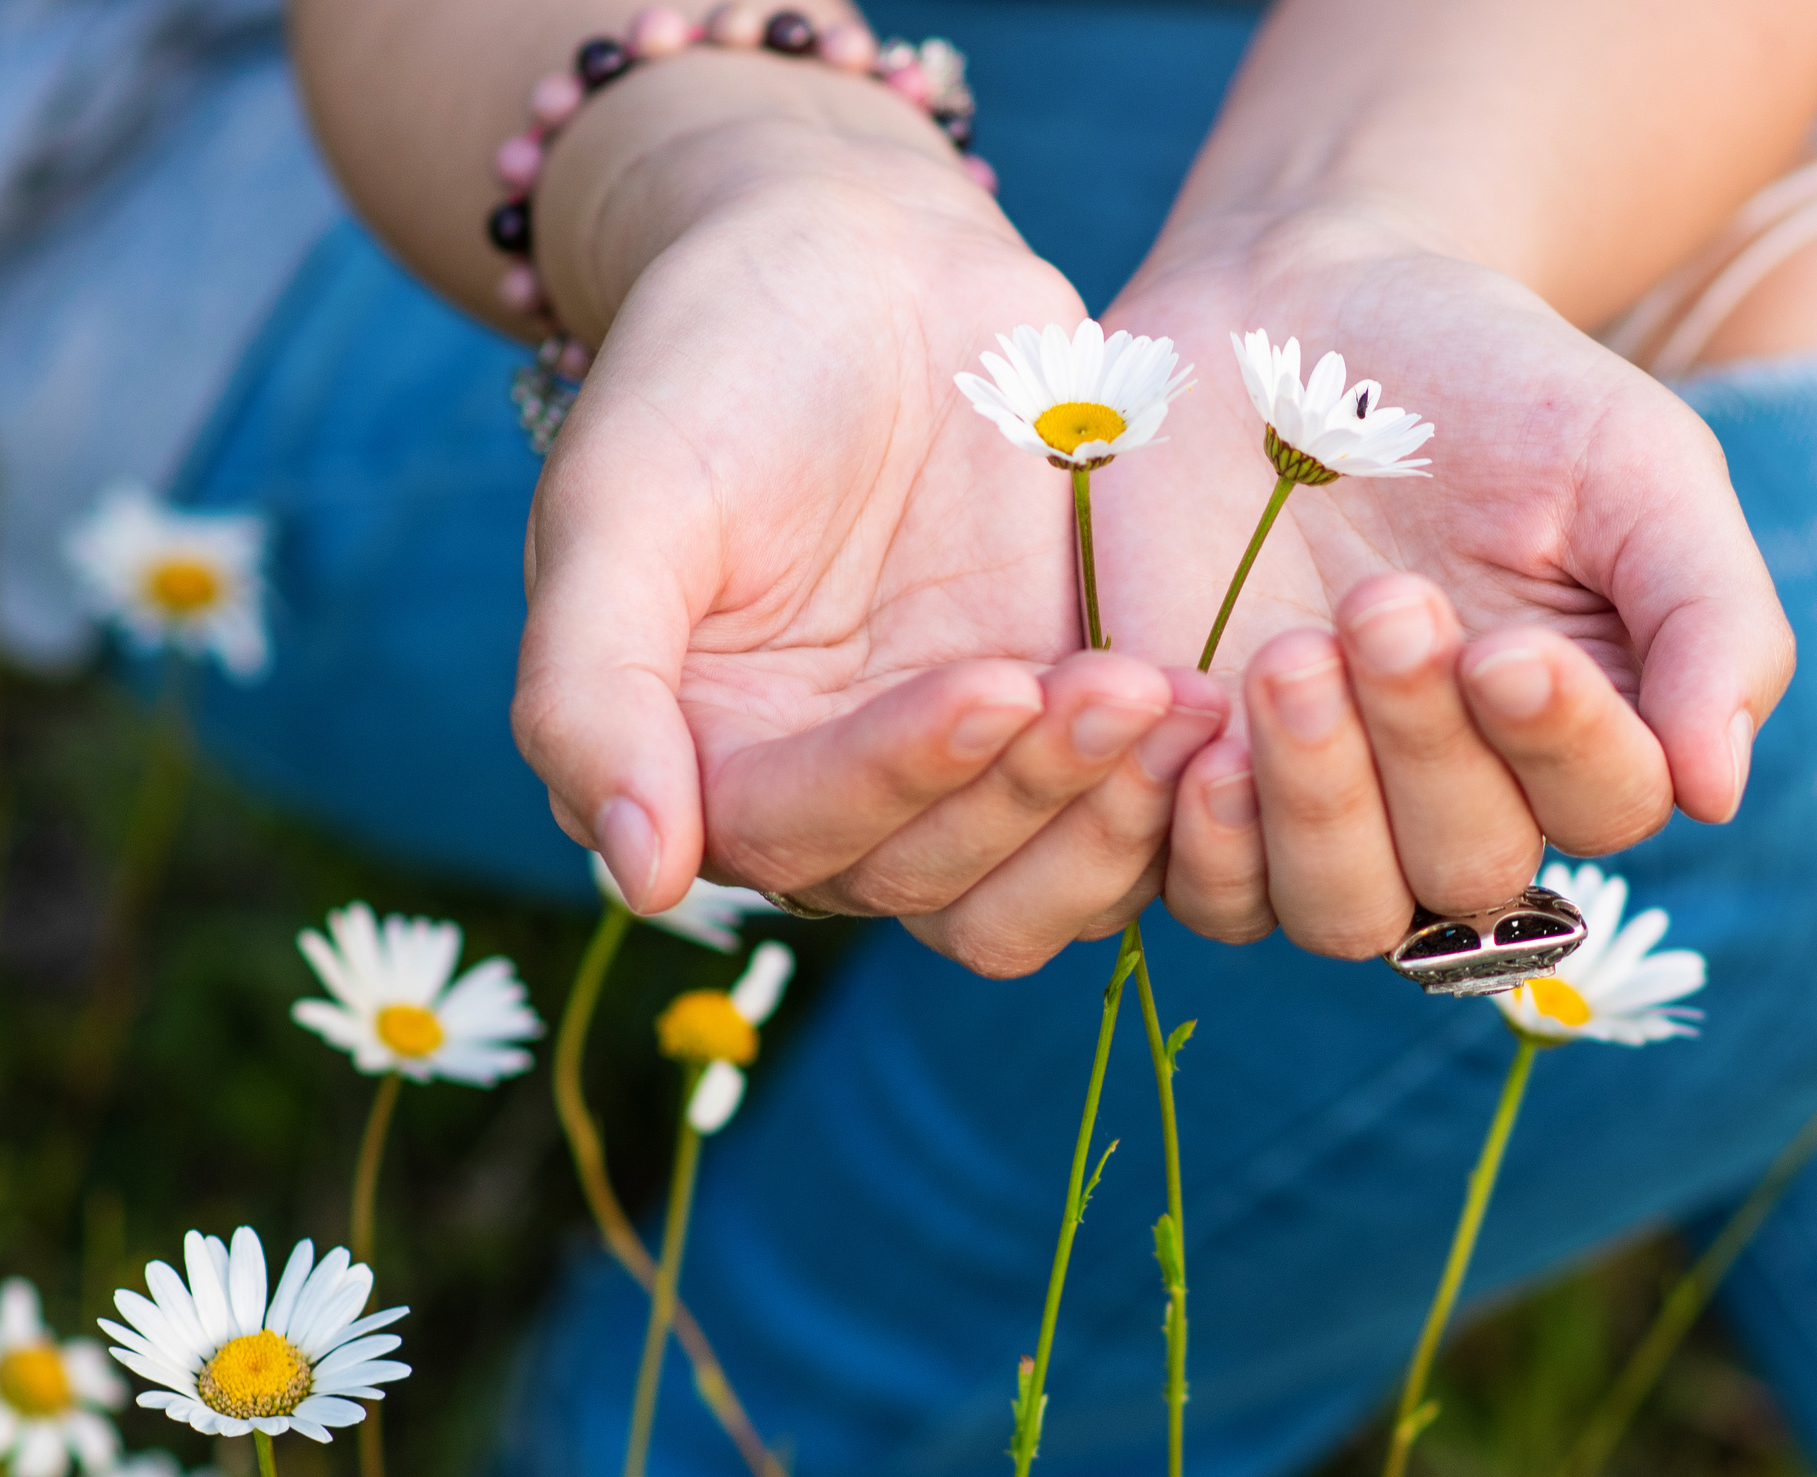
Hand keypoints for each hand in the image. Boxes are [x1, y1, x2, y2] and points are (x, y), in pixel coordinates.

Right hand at [513, 66, 1226, 976]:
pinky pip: (1123, 810)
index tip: (991, 686)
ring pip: (1039, 879)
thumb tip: (632, 879)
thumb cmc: (712, 364)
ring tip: (1183, 698)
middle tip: (1126, 686)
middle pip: (933, 880)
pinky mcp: (1062, 722)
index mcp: (705, 764)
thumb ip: (591, 689)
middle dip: (1033, 794)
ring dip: (1114, 812)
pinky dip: (1173, 788)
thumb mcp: (621, 504)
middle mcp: (829, 797)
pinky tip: (1225, 705)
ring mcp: (957, 770)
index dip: (896, 780)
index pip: (798, 836)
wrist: (852, 256)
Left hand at [1090, 210, 1794, 954]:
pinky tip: (1179, 710)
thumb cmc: (1487, 384)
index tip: (1508, 649)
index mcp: (1579, 731)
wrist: (1290, 317)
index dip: (1562, 748)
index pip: (1604, 809)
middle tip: (1380, 604)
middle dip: (1423, 750)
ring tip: (1286, 658)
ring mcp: (1313, 809)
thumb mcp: (1631, 459)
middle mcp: (1450, 799)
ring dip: (1313, 806)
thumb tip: (1719, 791)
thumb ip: (1710, 615)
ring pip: (1335, 911)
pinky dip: (1185, 826)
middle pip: (1464, 873)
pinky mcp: (1185, 790)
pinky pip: (1190, 886)